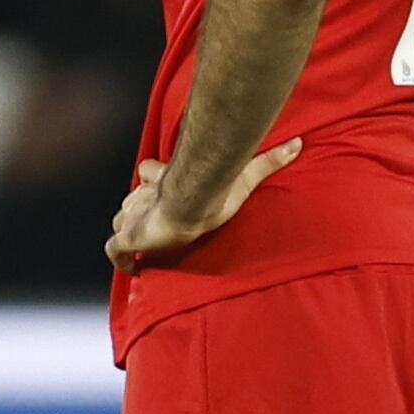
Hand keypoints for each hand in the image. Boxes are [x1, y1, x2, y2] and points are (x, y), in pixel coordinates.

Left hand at [105, 139, 302, 269]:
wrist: (191, 203)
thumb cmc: (214, 191)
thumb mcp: (245, 175)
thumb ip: (268, 160)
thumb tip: (298, 144)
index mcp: (165, 180)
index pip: (149, 171)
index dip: (152, 177)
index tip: (157, 186)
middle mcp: (145, 196)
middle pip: (132, 199)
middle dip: (138, 209)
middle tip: (151, 225)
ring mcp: (134, 217)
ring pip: (121, 220)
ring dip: (129, 230)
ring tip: (143, 245)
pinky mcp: (128, 237)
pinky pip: (115, 251)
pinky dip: (122, 259)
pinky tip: (134, 269)